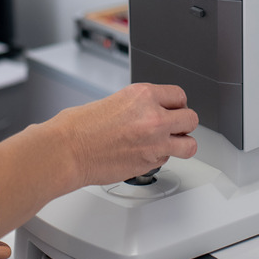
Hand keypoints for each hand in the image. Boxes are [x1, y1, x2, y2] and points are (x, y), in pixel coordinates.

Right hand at [49, 82, 198, 187]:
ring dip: (181, 144)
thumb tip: (148, 112)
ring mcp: (154, 142)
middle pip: (191, 119)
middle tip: (173, 127)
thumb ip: (137, 105)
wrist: (67, 151)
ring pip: (189, 145)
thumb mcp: (113, 101)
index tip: (173, 109)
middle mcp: (153, 117)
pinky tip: (145, 154)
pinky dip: (160, 158)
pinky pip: (167, 160)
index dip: (177, 104)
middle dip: (183, 123)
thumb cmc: (78, 127)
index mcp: (143, 95)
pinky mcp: (149, 163)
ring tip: (170, 144)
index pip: (179, 95)